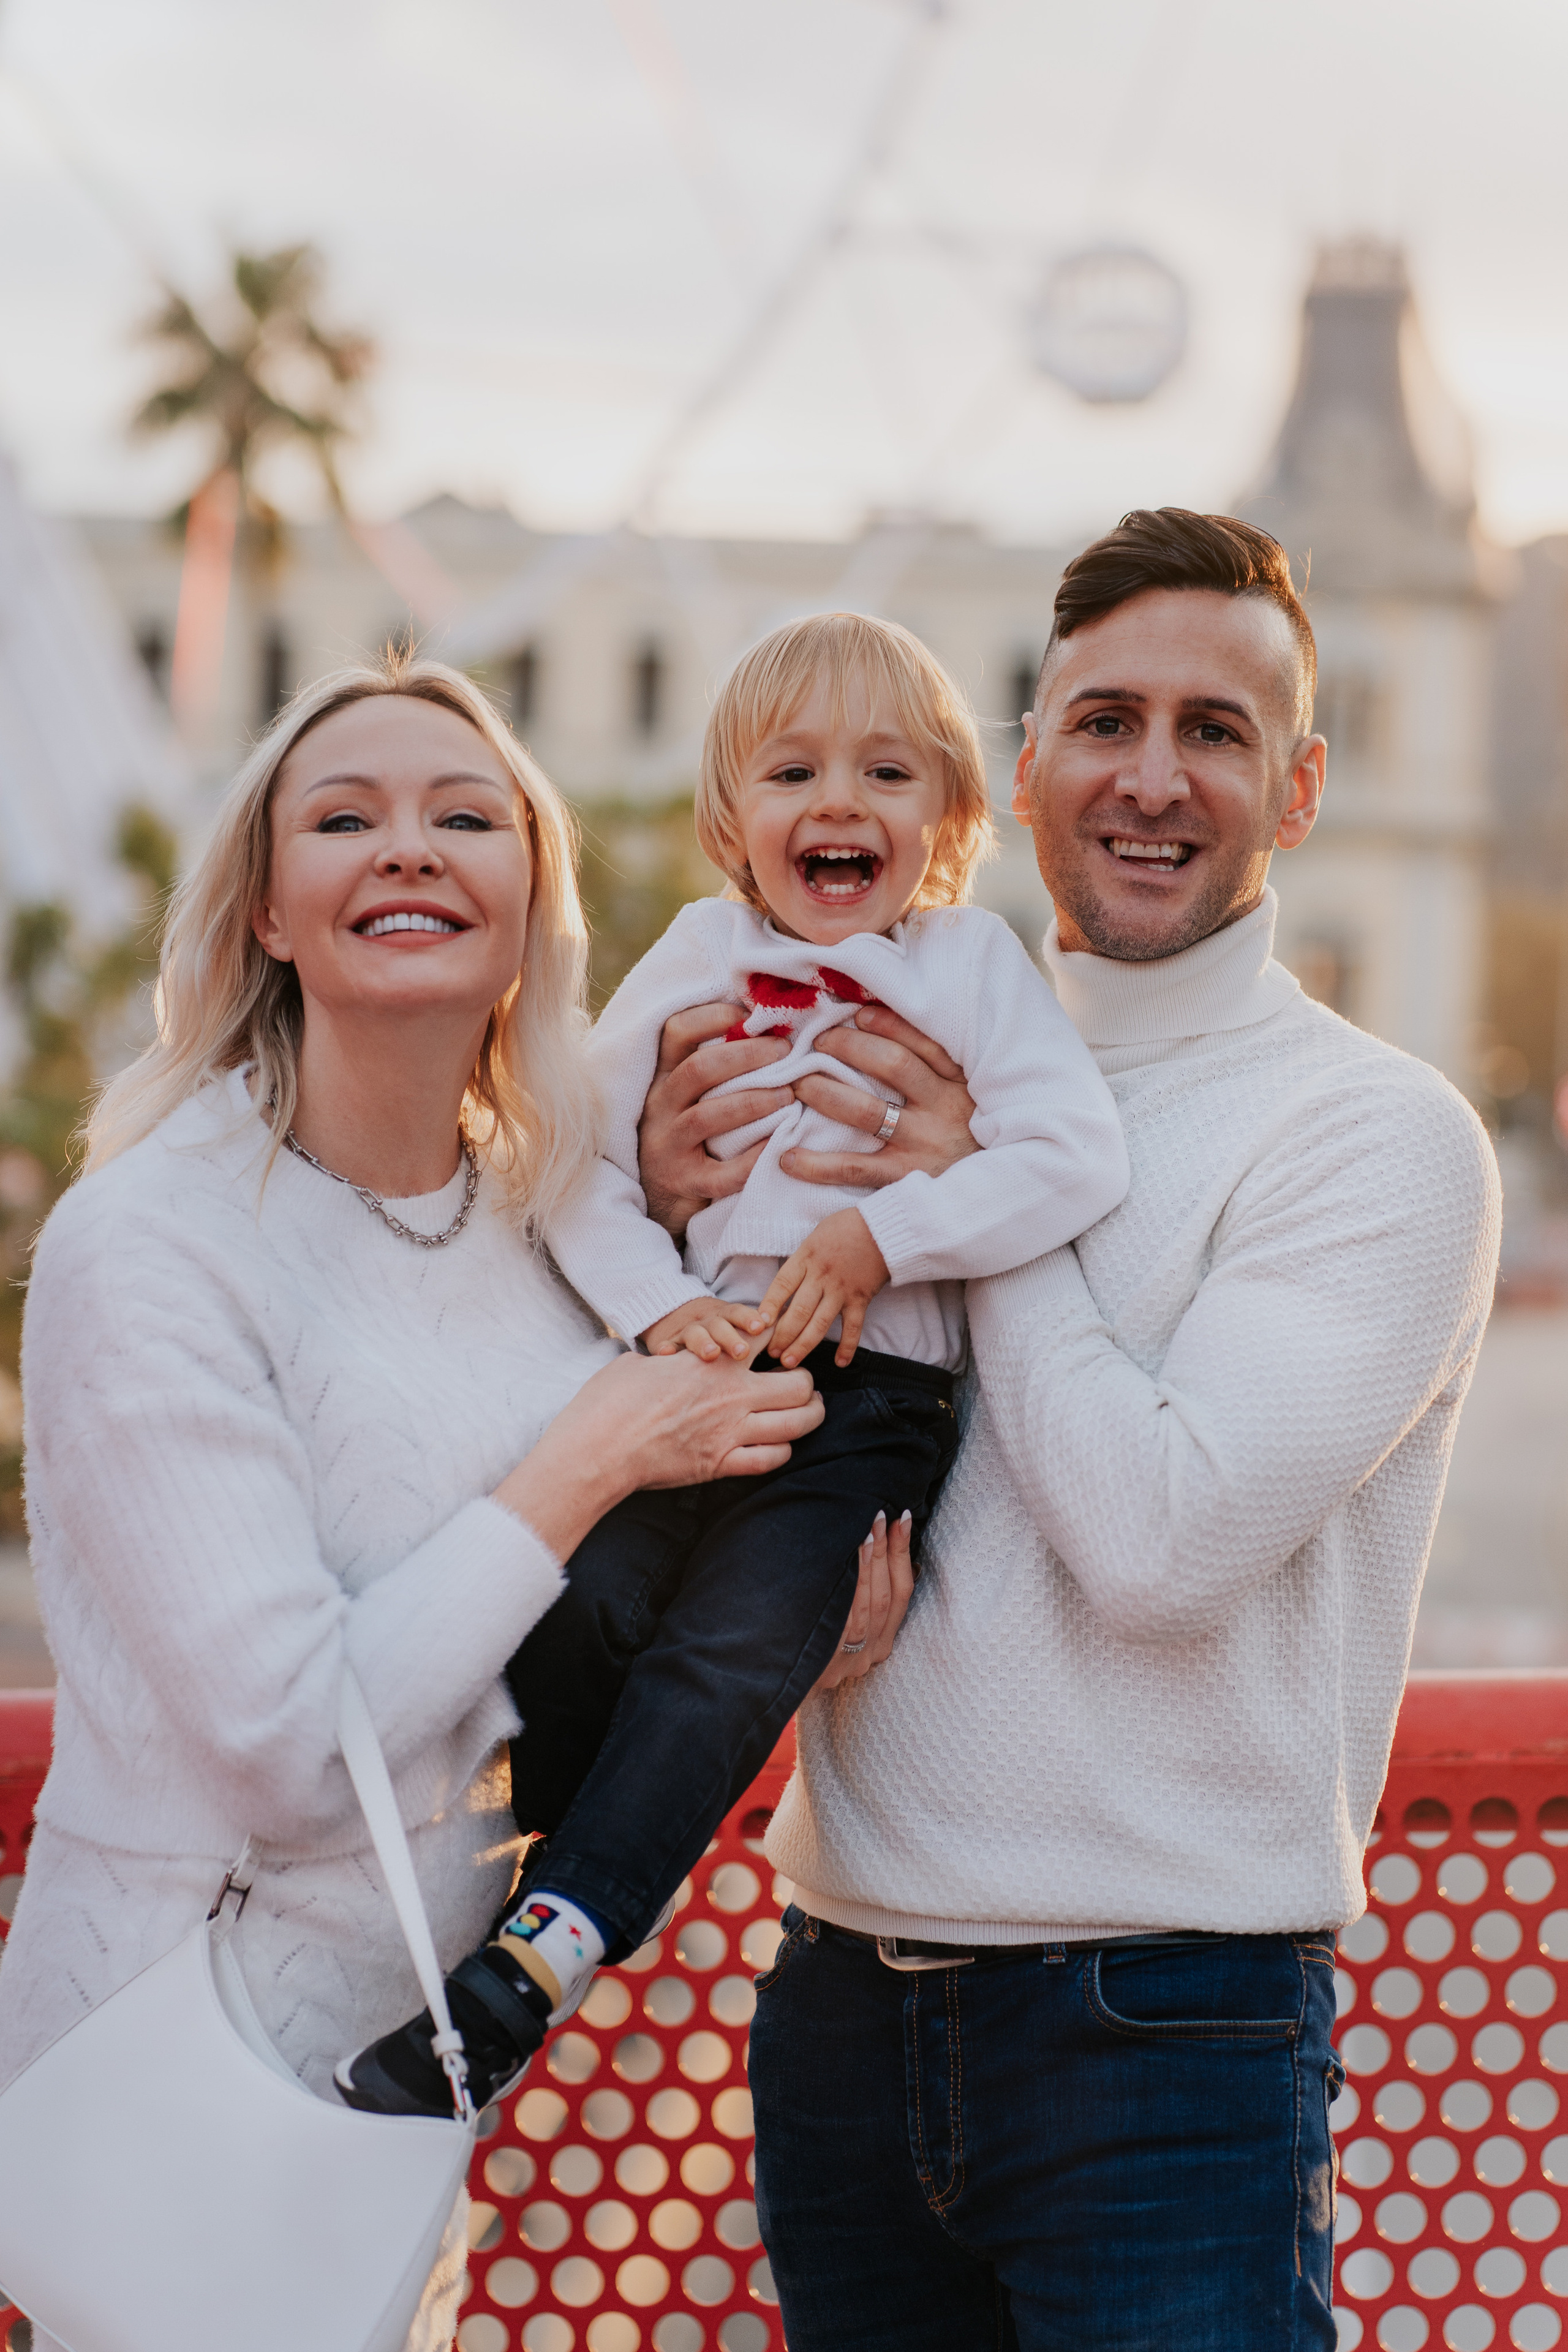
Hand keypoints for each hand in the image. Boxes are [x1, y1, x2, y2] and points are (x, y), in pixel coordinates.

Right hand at [492, 1349, 822, 1559]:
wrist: (598, 1448)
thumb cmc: (609, 1400)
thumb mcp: (640, 1362)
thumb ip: (669, 1359)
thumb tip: (668, 1359)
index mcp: (712, 1362)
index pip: (766, 1336)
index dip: (778, 1335)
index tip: (778, 1340)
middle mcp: (731, 1395)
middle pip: (799, 1385)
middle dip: (807, 1384)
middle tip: (803, 1386)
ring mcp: (730, 1433)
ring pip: (796, 1424)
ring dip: (808, 1418)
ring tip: (809, 1413)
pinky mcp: (721, 1465)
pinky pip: (771, 1460)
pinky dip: (781, 1452)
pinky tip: (777, 1446)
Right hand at [637, 1003, 794, 1239]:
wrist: (659, 1198)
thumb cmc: (690, 1133)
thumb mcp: (688, 1094)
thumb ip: (715, 1063)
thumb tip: (769, 1020)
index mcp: (663, 1077)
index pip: (675, 1033)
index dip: (712, 1017)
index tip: (750, 1014)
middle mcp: (659, 1108)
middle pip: (698, 1070)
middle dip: (747, 1055)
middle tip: (786, 1052)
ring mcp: (669, 1148)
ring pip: (707, 1117)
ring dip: (754, 1101)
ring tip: (790, 1095)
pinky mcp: (686, 1184)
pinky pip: (722, 1173)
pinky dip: (753, 1157)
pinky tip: (780, 1143)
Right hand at [642, 1295, 770, 1361]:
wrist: (674, 1316)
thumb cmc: (716, 1329)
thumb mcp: (735, 1326)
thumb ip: (758, 1331)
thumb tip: (793, 1329)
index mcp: (727, 1318)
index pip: (739, 1314)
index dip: (749, 1318)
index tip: (761, 1326)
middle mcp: (708, 1323)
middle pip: (720, 1326)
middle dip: (731, 1337)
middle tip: (742, 1351)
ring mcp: (687, 1333)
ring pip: (695, 1334)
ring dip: (704, 1342)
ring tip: (712, 1354)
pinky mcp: (668, 1343)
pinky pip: (665, 1345)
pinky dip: (665, 1348)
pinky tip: (665, 1354)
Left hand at [756, 1208, 888, 1368]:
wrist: (882, 1227)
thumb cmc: (846, 1227)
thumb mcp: (815, 1236)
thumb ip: (801, 1260)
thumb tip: (787, 1284)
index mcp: (805, 1258)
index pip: (781, 1286)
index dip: (768, 1306)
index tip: (758, 1324)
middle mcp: (821, 1276)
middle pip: (797, 1311)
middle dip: (782, 1335)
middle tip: (770, 1352)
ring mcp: (841, 1289)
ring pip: (819, 1324)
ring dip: (803, 1345)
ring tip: (789, 1362)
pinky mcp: (861, 1298)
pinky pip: (853, 1327)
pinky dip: (847, 1346)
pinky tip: (841, 1363)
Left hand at [782, 1005, 978, 1190]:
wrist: (998, 1198)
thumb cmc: (970, 1137)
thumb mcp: (969, 1095)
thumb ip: (938, 1066)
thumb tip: (880, 1023)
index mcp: (960, 1082)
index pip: (923, 1041)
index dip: (887, 1024)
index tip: (856, 1015)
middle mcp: (943, 1109)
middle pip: (892, 1065)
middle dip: (847, 1047)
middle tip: (816, 1044)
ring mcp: (923, 1145)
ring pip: (867, 1111)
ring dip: (825, 1093)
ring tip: (796, 1084)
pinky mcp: (905, 1180)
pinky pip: (855, 1168)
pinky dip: (817, 1164)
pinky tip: (787, 1157)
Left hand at [813, 1509, 914, 1690]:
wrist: (766, 1682)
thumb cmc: (803, 1639)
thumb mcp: (839, 1622)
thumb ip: (859, 1594)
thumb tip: (871, 1540)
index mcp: (880, 1645)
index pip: (902, 1594)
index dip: (903, 1554)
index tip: (902, 1519)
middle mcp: (869, 1655)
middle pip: (885, 1597)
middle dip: (885, 1552)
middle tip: (879, 1515)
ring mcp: (848, 1663)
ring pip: (868, 1607)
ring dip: (868, 1564)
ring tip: (865, 1529)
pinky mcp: (826, 1666)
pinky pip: (844, 1621)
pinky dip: (849, 1589)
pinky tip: (842, 1562)